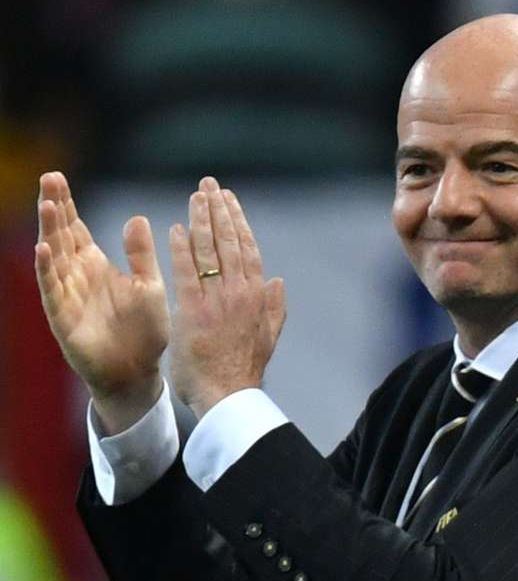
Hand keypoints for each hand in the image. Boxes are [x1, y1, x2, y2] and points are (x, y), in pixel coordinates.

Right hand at [33, 171, 168, 432]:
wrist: (138, 372)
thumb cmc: (143, 331)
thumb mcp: (148, 286)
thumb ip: (141, 255)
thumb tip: (137, 218)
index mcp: (94, 264)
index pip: (75, 228)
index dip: (65, 204)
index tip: (57, 176)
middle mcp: (76, 276)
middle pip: (60, 235)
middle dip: (54, 207)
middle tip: (50, 177)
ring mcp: (66, 295)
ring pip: (53, 257)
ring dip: (49, 232)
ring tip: (47, 204)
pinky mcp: (63, 318)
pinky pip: (53, 291)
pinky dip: (47, 271)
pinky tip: (44, 250)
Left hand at [168, 177, 286, 418]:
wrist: (228, 395)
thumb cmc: (243, 370)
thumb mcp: (268, 337)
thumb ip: (275, 308)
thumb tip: (279, 281)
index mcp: (258, 296)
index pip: (249, 249)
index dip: (238, 221)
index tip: (229, 200)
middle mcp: (240, 292)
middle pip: (230, 241)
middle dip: (219, 210)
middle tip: (209, 185)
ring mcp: (218, 300)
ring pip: (210, 250)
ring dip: (201, 220)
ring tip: (195, 196)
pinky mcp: (194, 310)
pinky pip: (187, 272)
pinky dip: (181, 249)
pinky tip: (175, 228)